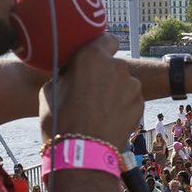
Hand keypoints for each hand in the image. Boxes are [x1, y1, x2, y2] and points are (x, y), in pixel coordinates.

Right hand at [39, 35, 140, 149]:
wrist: (82, 152)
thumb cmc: (60, 119)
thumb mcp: (51, 88)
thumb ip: (67, 73)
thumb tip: (72, 71)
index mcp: (92, 56)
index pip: (107, 39)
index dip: (102, 47)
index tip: (96, 56)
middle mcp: (117, 66)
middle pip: (113, 64)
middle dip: (104, 74)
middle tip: (90, 91)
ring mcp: (132, 85)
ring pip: (123, 83)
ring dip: (114, 90)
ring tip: (98, 110)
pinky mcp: (140, 103)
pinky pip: (130, 98)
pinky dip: (122, 105)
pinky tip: (108, 119)